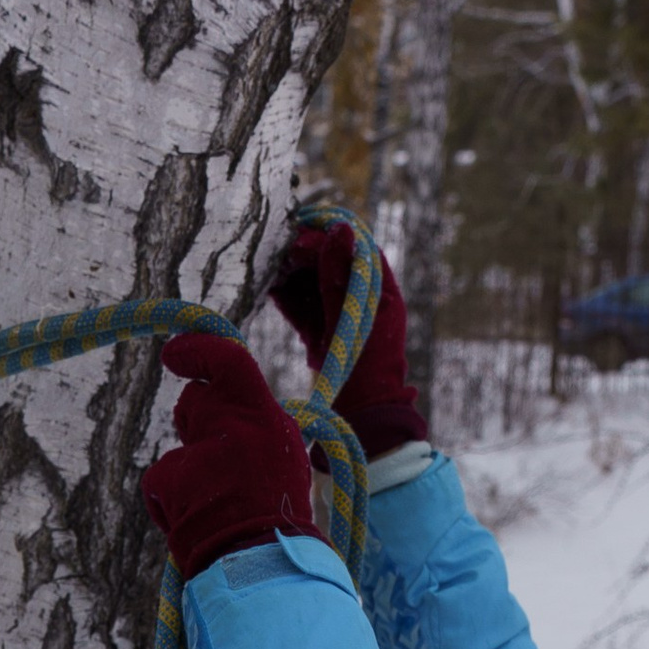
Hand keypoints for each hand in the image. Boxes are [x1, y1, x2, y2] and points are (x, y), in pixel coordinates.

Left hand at [140, 334, 313, 581]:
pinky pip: (159, 480)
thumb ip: (255, 434)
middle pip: (196, 400)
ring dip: (187, 468)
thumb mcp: (282, 466)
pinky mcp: (173, 476)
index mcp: (269, 420)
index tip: (175, 352)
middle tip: (212, 464)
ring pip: (179, 445)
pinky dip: (168, 503)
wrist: (262, 567)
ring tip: (211, 504)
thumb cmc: (274, 523)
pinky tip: (188, 523)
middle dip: (195, 421)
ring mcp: (204, 451)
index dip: (200, 350)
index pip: (231, 362)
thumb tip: (219, 414)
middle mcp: (237, 427)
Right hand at [270, 227, 427, 459]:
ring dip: (291, 274)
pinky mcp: (324, 332)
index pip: (358, 247)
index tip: (302, 227)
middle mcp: (363, 300)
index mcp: (381, 293)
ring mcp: (342, 316)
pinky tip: (267, 287)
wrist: (360, 422)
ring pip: (314, 283)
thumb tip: (339, 229)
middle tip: (278, 251)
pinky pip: (304, 307)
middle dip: (304, 254)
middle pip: (331, 262)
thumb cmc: (365, 374)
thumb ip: (340, 278)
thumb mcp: (350, 321)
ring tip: (269, 267)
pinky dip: (287, 297)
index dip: (331, 233)